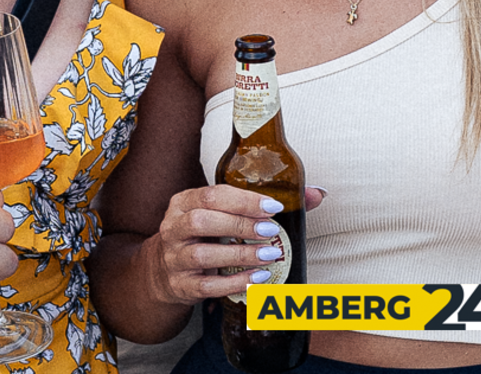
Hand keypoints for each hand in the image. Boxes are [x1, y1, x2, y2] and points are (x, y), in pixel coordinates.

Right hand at [142, 185, 324, 306]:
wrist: (163, 270)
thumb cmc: (203, 234)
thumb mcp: (221, 212)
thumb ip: (262, 203)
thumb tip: (317, 194)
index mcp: (184, 202)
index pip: (212, 195)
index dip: (244, 200)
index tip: (273, 206)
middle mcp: (174, 228)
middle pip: (202, 221)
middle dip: (240, 224)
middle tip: (271, 231)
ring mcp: (174, 259)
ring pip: (202, 255)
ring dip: (240, 255)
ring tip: (269, 256)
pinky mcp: (181, 286)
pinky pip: (208, 286)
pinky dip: (236, 283)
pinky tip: (259, 278)